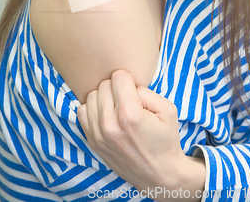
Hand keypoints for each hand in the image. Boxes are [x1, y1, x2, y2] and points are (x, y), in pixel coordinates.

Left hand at [77, 69, 204, 200]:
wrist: (159, 174)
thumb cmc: (165, 139)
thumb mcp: (167, 109)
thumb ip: (146, 91)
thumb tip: (126, 86)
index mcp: (129, 114)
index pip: (118, 76)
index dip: (128, 80)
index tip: (135, 91)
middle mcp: (110, 124)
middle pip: (104, 85)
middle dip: (116, 87)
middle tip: (128, 99)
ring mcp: (98, 134)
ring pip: (92, 96)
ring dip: (104, 97)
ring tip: (117, 106)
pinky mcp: (92, 141)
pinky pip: (82, 111)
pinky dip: (93, 108)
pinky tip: (106, 113)